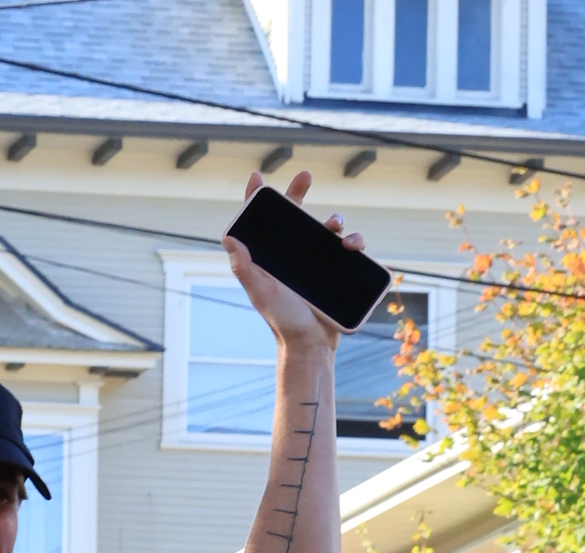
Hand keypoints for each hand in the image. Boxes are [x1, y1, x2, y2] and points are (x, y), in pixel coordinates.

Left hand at [225, 169, 365, 348]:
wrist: (310, 345)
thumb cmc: (282, 321)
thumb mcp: (261, 292)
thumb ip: (244, 268)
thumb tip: (229, 237)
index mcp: (271, 258)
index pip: (263, 223)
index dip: (258, 199)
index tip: (258, 178)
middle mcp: (292, 256)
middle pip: (295, 215)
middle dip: (299, 191)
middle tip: (305, 175)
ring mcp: (316, 261)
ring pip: (327, 228)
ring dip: (334, 219)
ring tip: (335, 227)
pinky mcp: (337, 270)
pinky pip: (349, 248)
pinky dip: (355, 240)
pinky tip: (353, 246)